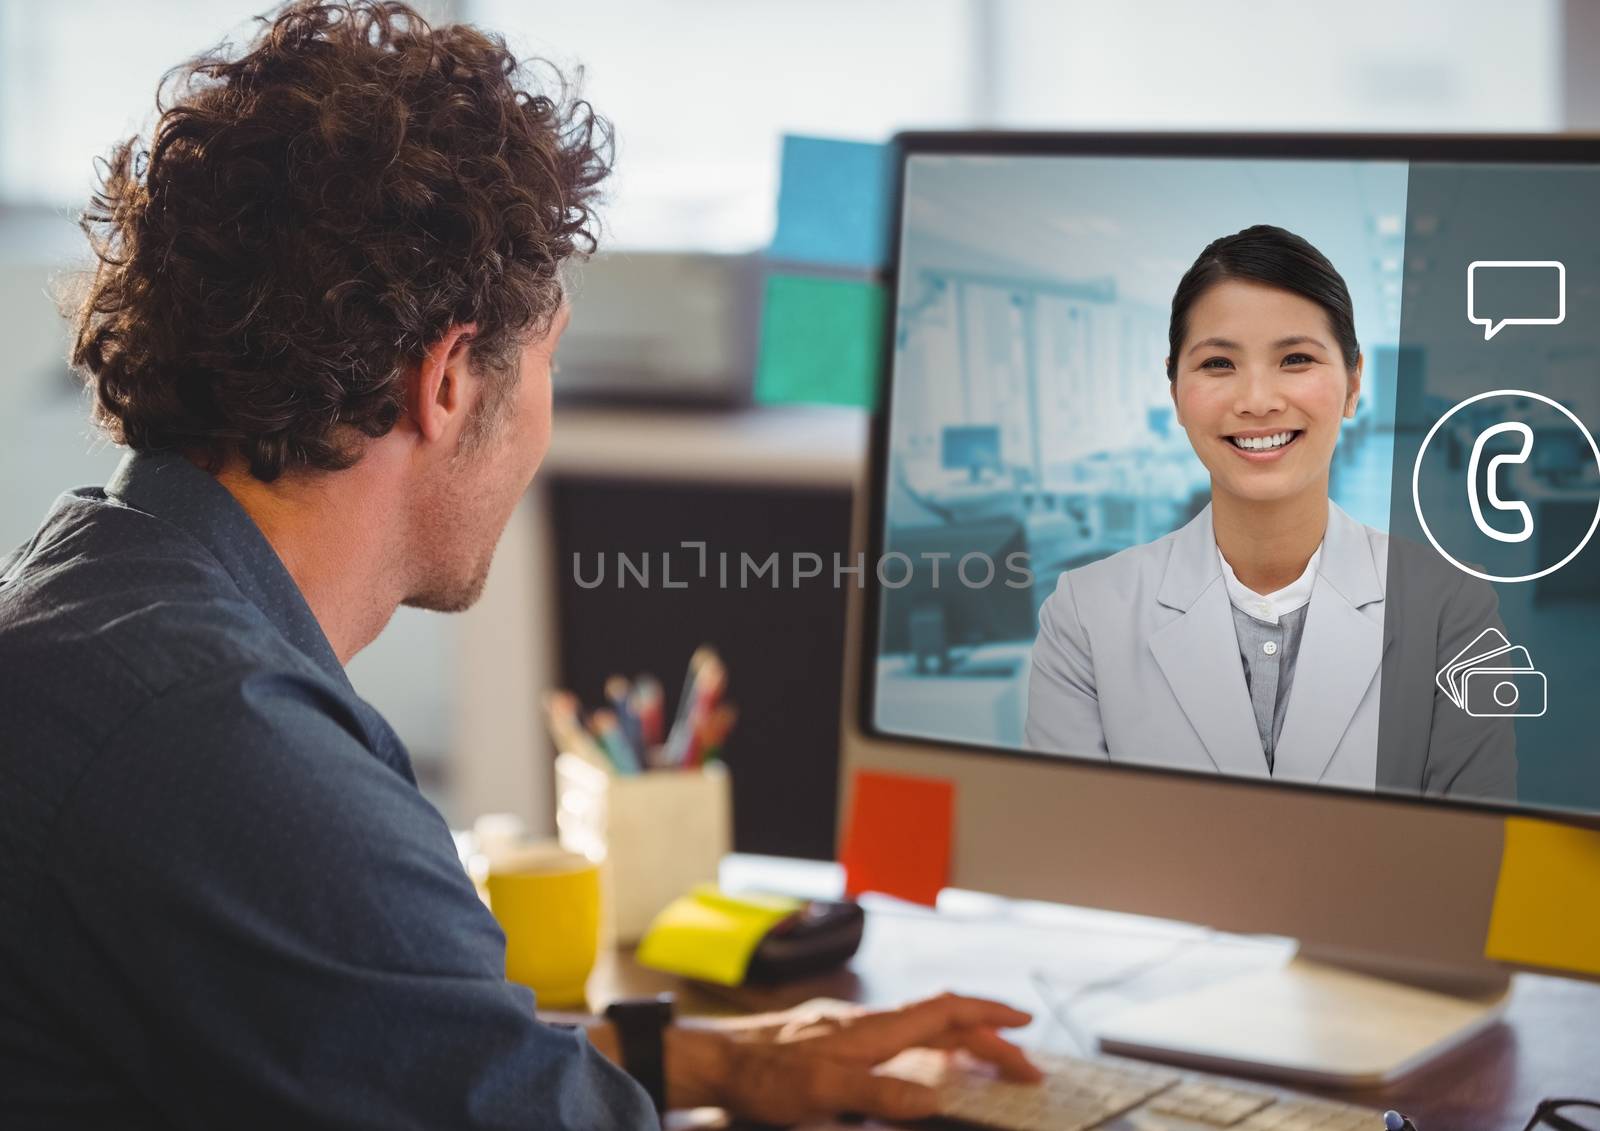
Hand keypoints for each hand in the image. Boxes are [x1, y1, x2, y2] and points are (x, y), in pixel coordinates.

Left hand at [665, 992, 1040, 1123]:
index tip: (1024, 1026)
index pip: (945, 1012)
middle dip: (987, 1040)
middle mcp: (869, 1023)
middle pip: (942, 1023)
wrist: (717, 1061)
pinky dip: (928, 1050)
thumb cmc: (765, 1076)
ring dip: (960, 1044)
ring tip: (988, 1064)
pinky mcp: (836, 1042)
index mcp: (874, 1029)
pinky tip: (924, 1067)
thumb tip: (934, 1101)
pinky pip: (899, 1039)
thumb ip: (880, 1097)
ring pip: (921, 1029)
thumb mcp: (825, 1094)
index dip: (988, 1017)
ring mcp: (852, 1030)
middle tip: (1023, 1068)